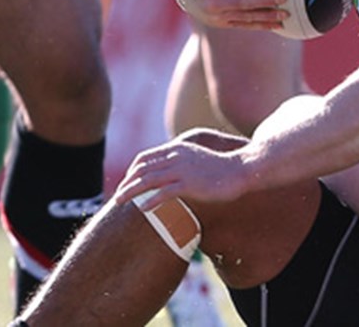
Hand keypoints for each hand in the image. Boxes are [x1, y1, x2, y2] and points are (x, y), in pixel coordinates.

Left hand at [112, 138, 247, 209]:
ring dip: (131, 191)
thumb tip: (167, 174)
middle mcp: (176, 156)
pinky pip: (164, 192)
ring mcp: (183, 170)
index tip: (126, 183)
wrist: (241, 170)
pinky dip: (151, 200)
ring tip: (120, 201)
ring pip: (148, 180)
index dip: (131, 171)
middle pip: (142, 169)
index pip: (144, 157)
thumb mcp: (196, 159)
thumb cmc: (220, 169)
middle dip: (126, 183)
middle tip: (117, 196)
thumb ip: (181, 162)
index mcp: (176, 149)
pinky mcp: (190, 184)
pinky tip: (143, 208)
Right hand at [173, 0, 290, 29]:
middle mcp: (212, 2)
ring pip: (246, 17)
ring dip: (267, 15)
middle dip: (261, 0)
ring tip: (286, 13)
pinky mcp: (226, 23)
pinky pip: (247, 25)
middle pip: (239, 2)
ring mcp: (219, 15)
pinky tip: (280, 24)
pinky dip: (263, 25)